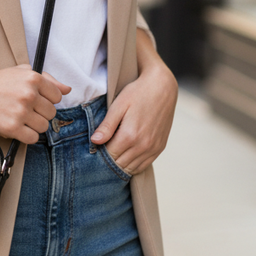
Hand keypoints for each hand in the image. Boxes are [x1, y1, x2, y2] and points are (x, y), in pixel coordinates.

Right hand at [0, 64, 70, 143]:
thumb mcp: (20, 72)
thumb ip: (46, 79)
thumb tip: (67, 89)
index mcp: (32, 78)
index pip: (57, 96)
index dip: (46, 100)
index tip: (34, 101)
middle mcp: (28, 93)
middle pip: (51, 113)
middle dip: (40, 114)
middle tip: (24, 110)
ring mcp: (20, 111)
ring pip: (44, 127)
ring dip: (33, 126)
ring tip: (19, 119)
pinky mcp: (11, 127)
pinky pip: (32, 138)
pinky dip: (26, 136)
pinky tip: (15, 127)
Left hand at [90, 38, 176, 174]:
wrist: (162, 87)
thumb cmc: (138, 93)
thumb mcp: (118, 105)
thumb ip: (107, 126)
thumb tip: (94, 141)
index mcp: (130, 135)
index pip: (109, 156)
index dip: (99, 154)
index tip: (93, 149)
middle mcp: (143, 145)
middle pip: (119, 165)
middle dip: (108, 161)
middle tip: (100, 153)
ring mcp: (153, 148)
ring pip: (131, 168)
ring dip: (120, 165)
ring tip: (112, 155)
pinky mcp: (160, 148)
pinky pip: (144, 166)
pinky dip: (133, 165)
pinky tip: (125, 157)